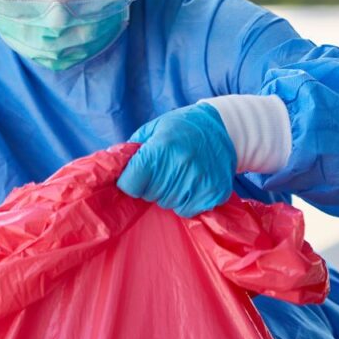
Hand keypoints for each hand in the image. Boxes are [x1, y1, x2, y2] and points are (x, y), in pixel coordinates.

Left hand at [117, 104, 236, 217]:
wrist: (225, 129)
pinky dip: (186, 201)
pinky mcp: (214, 193)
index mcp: (160, 149)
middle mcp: (180, 166)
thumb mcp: (153, 129)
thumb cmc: (182, 128)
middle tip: (164, 171)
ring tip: (180, 176)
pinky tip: (192, 184)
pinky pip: (187, 210)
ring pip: (168, 204)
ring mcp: (199, 181)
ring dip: (169, 194)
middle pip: (149, 195)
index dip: (131, 181)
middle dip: (151, 186)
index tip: (138, 175)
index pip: (130, 184)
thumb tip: (113, 172)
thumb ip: (132, 151)